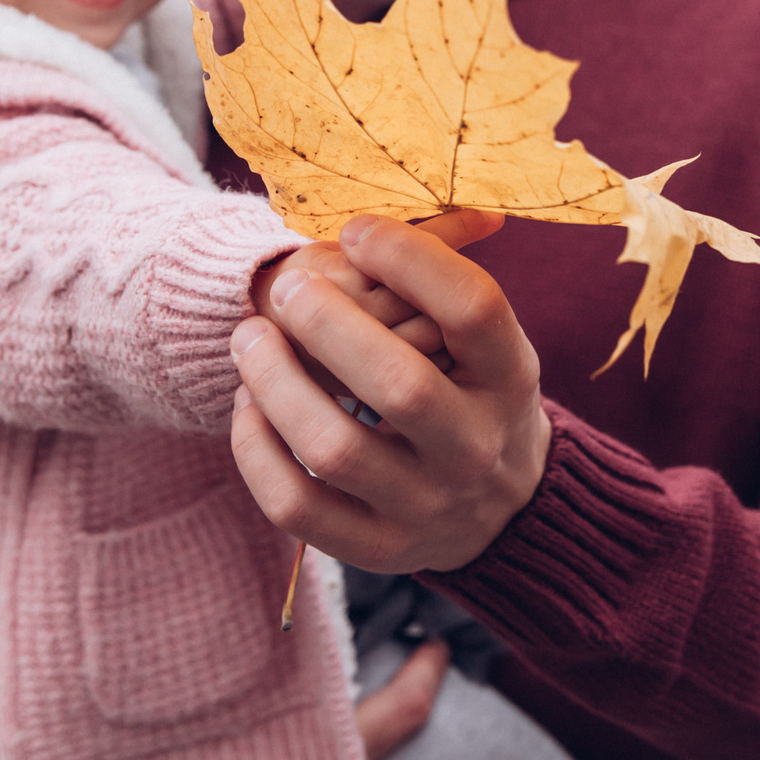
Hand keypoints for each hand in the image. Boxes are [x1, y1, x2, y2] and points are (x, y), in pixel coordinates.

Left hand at [230, 211, 546, 573]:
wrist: (502, 512)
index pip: (473, 308)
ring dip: (274, 382)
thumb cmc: (474, 394)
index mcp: (511, 379)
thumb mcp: (489, 343)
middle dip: (326, 323)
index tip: (355, 233)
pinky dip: (255, 449)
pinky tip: (249, 405)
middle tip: (287, 288)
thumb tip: (468, 209)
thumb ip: (454, 280)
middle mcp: (476, 448)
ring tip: (249, 338)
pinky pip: (295, 506)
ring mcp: (426, 508)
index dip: (408, 258)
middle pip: (398, 384)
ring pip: (333, 448)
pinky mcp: (376, 550)